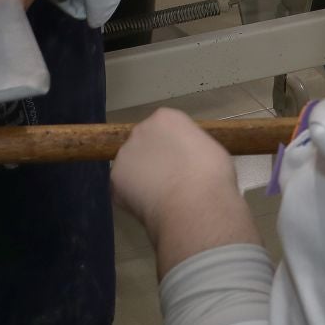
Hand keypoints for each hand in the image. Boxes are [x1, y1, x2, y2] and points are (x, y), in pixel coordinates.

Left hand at [112, 108, 238, 238]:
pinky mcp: (114, 180)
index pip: (164, 126)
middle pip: (144, 143)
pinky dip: (134, 197)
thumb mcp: (209, 148)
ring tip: (161, 196)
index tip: (182, 161)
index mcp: (165, 118)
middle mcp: (140, 131)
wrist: (193, 206)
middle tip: (171, 179)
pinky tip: (151, 206)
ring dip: (142, 177)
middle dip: (154, 159)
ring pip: (132, 165)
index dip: (173, 146)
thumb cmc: (211, 175)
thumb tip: (186, 158)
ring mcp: (124, 155)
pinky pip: (124, 188)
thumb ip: (190, 146)